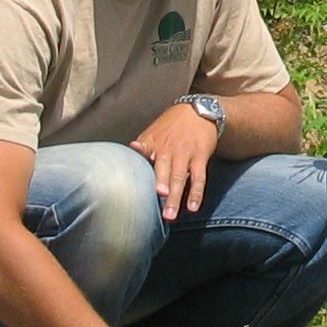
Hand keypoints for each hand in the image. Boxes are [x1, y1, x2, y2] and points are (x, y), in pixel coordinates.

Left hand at [128, 102, 220, 220]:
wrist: (200, 111)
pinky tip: (193, 207)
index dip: (139, 157)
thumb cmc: (172, 125)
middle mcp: (168, 149)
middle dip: (159, 185)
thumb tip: (126, 158)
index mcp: (153, 142)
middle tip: (155, 199)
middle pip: (162, 170)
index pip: (143, 151)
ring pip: (179, 178)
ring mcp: (185, 154)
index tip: (134, 171)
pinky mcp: (200, 157)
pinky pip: (199, 178)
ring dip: (175, 197)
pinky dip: (196, 193)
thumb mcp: (153, 131)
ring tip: (170, 215)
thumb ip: (142, 148)